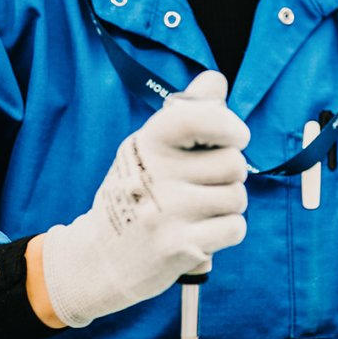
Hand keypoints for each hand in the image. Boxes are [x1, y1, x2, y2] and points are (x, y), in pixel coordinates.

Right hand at [40, 71, 249, 327]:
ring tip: (195, 213)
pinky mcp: (181, 246)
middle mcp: (157, 174)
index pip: (200, 118)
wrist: (100, 257)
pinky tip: (199, 234)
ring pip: (237, 197)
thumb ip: (186, 113)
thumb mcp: (148, 149)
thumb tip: (216, 80)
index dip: (229, 126)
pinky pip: (235, 228)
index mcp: (148, 142)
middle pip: (234, 163)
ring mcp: (169, 211)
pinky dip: (225, 233)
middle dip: (228, 177)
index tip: (235, 138)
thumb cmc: (135, 194)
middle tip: (200, 188)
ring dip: (226, 207)